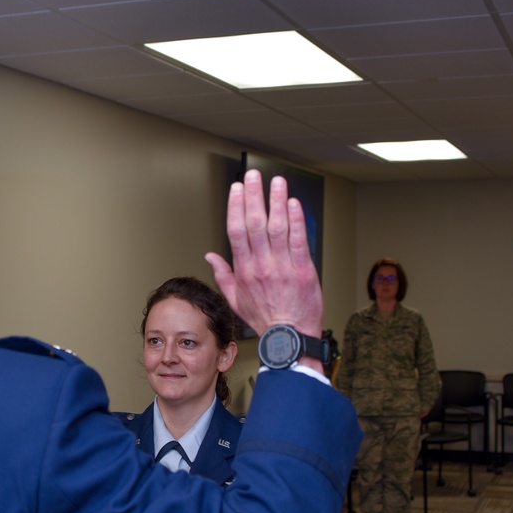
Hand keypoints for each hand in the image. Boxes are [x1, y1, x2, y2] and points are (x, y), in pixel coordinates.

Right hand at [206, 171, 322, 340]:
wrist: (287, 337)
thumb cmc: (264, 319)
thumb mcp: (235, 299)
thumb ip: (223, 274)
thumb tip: (210, 255)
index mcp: (244, 270)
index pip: (236, 232)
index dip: (236, 207)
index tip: (237, 188)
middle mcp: (261, 266)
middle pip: (254, 224)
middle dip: (253, 196)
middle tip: (253, 175)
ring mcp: (282, 267)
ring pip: (277, 228)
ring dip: (276, 202)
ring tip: (276, 182)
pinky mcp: (302, 270)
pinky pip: (298, 241)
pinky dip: (296, 221)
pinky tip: (293, 203)